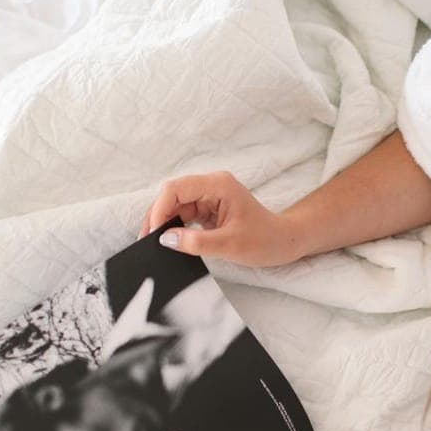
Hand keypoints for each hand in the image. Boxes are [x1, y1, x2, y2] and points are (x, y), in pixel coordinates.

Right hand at [139, 172, 298, 266]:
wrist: (284, 242)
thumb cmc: (266, 240)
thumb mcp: (231, 245)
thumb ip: (197, 243)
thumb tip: (166, 239)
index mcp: (218, 185)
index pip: (176, 189)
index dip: (160, 209)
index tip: (154, 233)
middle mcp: (211, 186)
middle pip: (172, 195)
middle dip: (157, 217)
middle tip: (146, 242)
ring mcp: (209, 197)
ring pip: (175, 206)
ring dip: (163, 224)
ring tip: (153, 244)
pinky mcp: (208, 210)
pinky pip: (183, 215)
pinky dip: (173, 228)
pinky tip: (167, 242)